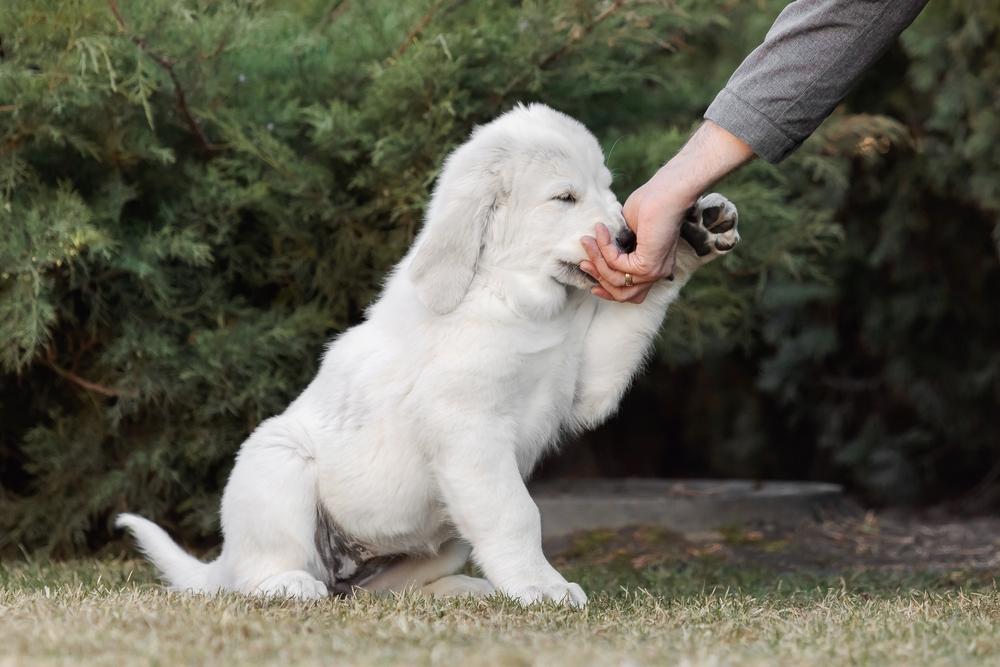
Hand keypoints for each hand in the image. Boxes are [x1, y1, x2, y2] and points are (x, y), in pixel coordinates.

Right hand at [580, 173, 694, 302]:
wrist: (667, 193)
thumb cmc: (650, 203)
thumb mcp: (628, 230)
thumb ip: (617, 246)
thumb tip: (596, 252)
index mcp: (655, 266)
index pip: (631, 292)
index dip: (607, 288)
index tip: (587, 270)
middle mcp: (656, 273)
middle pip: (622, 295)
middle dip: (598, 277)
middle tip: (583, 262)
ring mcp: (654, 272)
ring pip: (616, 281)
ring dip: (597, 260)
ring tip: (587, 240)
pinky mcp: (648, 267)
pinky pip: (616, 265)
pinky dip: (604, 248)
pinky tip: (601, 231)